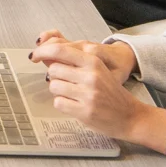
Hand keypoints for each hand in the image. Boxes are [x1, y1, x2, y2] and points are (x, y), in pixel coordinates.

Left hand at [32, 34, 162, 145]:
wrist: (130, 116)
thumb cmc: (111, 93)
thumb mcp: (97, 71)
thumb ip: (74, 62)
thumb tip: (46, 55)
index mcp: (94, 62)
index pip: (60, 50)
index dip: (43, 51)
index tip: (35, 55)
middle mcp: (91, 76)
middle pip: (53, 69)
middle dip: (55, 76)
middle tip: (65, 82)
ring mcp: (88, 94)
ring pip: (53, 86)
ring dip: (58, 91)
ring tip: (72, 94)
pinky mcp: (84, 111)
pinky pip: (58, 103)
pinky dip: (62, 104)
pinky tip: (74, 105)